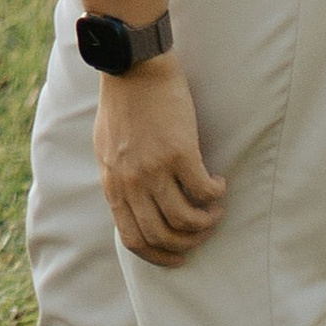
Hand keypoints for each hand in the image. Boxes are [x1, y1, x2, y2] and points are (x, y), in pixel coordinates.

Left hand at [92, 56, 225, 263]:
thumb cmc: (122, 103)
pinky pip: (203, 191)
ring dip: (206, 222)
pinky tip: (218, 182)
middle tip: (203, 232)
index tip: (179, 257)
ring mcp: (154, 168)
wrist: (133, 67)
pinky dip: (215, 194)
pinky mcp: (179, 152)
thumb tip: (132, 202)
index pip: (133, 238)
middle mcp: (131, 182)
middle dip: (187, 244)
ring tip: (215, 209)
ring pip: (185, 219)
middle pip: (161, 235)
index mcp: (113, 183)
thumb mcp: (106, 148)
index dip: (159, 256)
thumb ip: (117, 177)